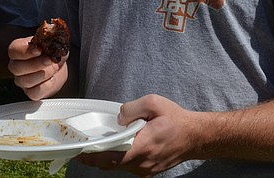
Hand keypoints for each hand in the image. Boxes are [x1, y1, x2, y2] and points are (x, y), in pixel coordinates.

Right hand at [8, 36, 67, 99]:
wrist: (57, 66)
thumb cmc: (51, 52)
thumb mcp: (52, 42)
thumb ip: (50, 39)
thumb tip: (54, 36)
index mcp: (18, 51)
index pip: (13, 50)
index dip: (25, 51)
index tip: (39, 49)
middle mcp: (16, 66)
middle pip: (17, 68)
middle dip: (36, 64)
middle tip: (49, 60)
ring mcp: (21, 80)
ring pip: (25, 81)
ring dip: (43, 74)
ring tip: (54, 68)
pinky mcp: (30, 92)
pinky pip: (34, 92)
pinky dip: (46, 85)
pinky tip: (52, 78)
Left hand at [76, 95, 194, 176]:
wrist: (195, 136)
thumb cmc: (175, 119)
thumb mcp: (153, 103)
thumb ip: (131, 109)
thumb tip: (118, 119)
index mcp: (143, 146)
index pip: (111, 156)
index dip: (92, 156)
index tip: (78, 151)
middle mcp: (142, 162)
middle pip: (110, 165)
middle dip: (93, 159)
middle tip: (78, 151)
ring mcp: (145, 169)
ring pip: (118, 168)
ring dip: (104, 160)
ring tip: (90, 150)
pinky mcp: (148, 171)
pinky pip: (127, 167)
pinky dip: (116, 161)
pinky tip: (110, 151)